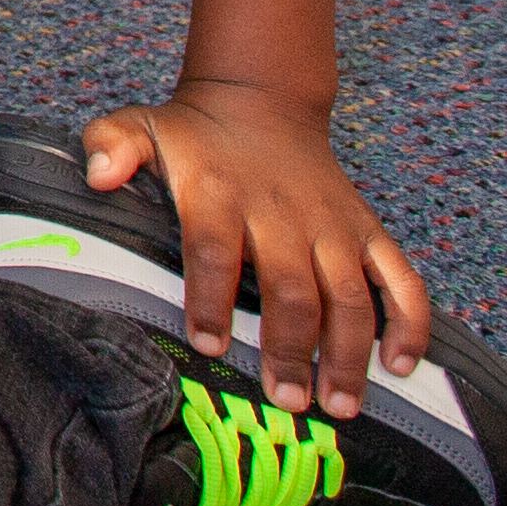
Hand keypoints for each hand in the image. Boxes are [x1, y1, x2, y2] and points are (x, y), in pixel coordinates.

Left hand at [80, 79, 432, 423]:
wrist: (258, 100)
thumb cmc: (194, 135)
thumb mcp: (141, 126)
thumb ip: (111, 144)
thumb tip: (97, 174)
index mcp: (218, 191)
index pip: (215, 248)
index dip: (211, 297)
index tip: (209, 345)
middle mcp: (280, 210)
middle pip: (290, 286)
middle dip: (291, 347)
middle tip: (288, 401)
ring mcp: (330, 223)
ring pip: (349, 293)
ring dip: (349, 350)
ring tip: (341, 405)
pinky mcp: (365, 229)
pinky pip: (401, 277)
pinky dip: (409, 320)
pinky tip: (403, 365)